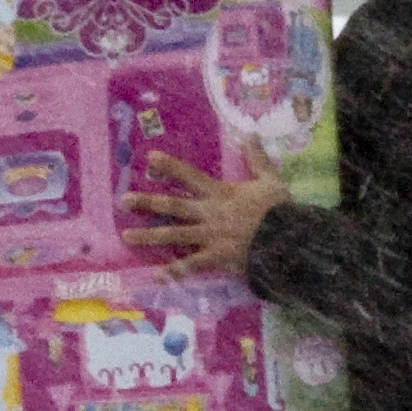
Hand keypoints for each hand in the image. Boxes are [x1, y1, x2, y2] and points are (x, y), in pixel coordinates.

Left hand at [118, 137, 290, 281]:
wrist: (288, 239)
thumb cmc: (279, 210)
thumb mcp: (269, 179)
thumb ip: (257, 159)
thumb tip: (250, 134)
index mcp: (220, 193)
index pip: (190, 175)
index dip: (170, 166)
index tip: (149, 158)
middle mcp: (209, 213)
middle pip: (173, 205)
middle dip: (147, 202)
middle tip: (123, 200)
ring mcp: (210, 236)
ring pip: (174, 235)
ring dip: (149, 236)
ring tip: (126, 237)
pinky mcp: (216, 257)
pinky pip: (192, 266)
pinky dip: (174, 272)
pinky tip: (156, 276)